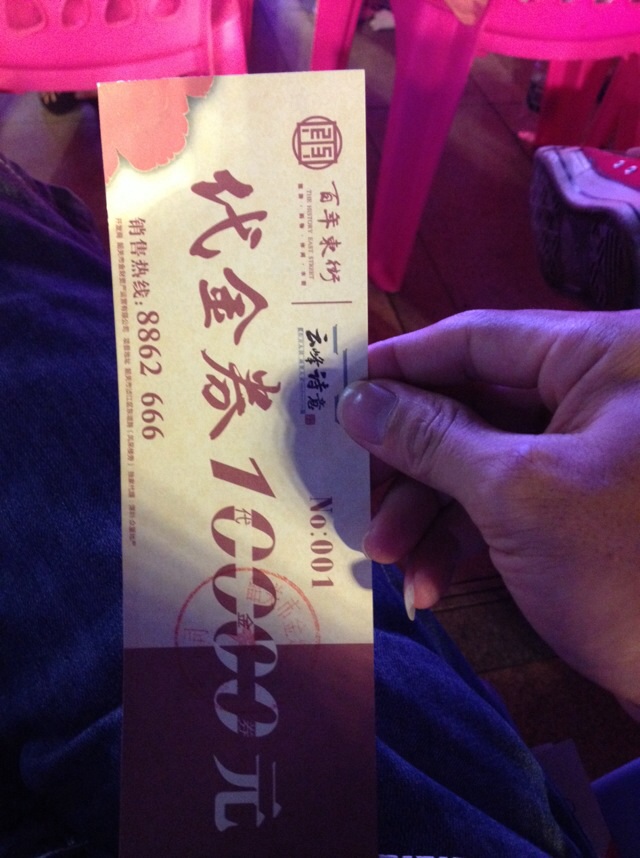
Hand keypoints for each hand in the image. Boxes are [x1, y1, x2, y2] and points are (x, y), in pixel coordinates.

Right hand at [338, 309, 639, 711]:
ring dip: (424, 511)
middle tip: (350, 486)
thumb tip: (354, 399)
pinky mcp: (577, 506)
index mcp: (602, 356)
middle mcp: (595, 392)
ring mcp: (586, 453)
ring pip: (477, 461)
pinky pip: (501, 503)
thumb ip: (429, 438)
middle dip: (408, 460)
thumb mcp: (515, 494)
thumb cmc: (624, 569)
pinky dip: (460, 540)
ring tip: (384, 556)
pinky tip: (427, 586)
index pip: (478, 338)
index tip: (335, 386)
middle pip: (469, 405)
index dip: (401, 364)